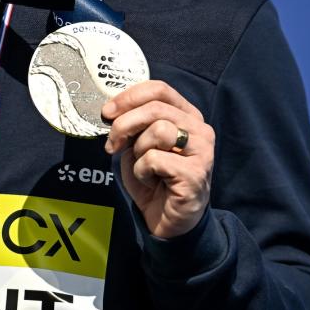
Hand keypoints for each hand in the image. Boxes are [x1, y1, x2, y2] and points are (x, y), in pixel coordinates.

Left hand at [102, 80, 214, 238]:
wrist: (166, 220)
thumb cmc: (153, 179)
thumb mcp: (138, 143)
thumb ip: (133, 123)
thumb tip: (112, 110)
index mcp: (187, 116)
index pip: (159, 89)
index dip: (129, 97)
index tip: (107, 112)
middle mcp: (200, 129)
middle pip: (155, 108)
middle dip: (125, 124)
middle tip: (112, 143)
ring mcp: (202, 151)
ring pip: (158, 130)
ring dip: (138, 150)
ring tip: (142, 166)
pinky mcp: (196, 173)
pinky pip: (156, 159)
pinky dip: (142, 171)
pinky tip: (151, 181)